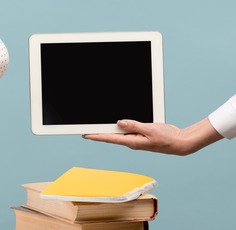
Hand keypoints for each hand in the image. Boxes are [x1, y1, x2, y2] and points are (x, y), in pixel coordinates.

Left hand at [83, 118, 222, 155]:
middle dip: (99, 132)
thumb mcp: (149, 129)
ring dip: (110, 129)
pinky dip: (122, 126)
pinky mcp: (141, 135)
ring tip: (97, 124)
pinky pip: (128, 130)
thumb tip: (119, 122)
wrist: (180, 142)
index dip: (96, 136)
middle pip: (112, 136)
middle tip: (86, 129)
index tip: (85, 135)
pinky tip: (117, 123)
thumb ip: (134, 125)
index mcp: (132, 142)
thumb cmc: (167, 138)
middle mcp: (132, 141)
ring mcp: (136, 139)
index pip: (110, 139)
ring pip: (120, 133)